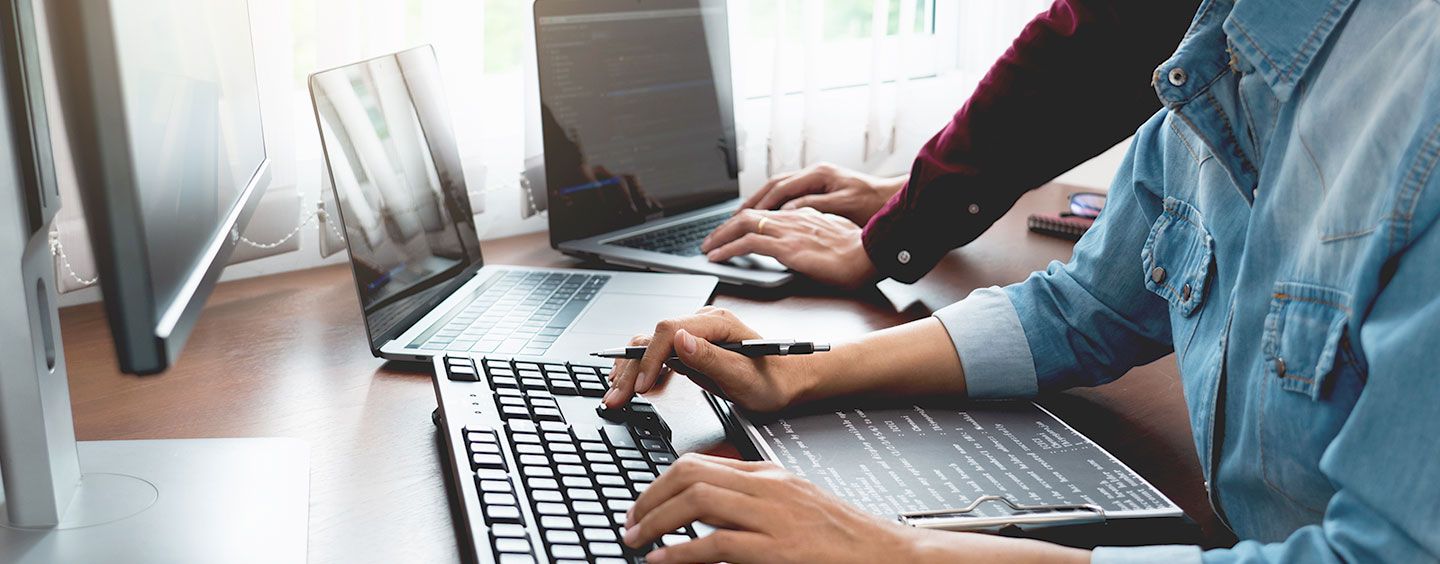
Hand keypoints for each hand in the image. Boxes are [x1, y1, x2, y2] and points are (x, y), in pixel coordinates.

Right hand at [602, 307, 813, 411]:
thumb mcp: (746, 376)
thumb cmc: (775, 379)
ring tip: (614, 395)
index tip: (642, 386)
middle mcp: (701, 323)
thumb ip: (711, 358)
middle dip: (631, 368)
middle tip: (616, 398)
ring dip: (629, 369)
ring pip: (648, 345)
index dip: (650, 358)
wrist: (788, 382)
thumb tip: (679, 340)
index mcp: (716, 323)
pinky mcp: (688, 349)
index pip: (668, 330)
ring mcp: (693, 335)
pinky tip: (626, 383)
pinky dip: (638, 369)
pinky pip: (656, 354)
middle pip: (652, 337)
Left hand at [623, 454, 1094, 563]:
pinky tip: (661, 563)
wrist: (887, 557)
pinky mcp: (775, 549)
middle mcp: (766, 488)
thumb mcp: (795, 507)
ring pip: (694, 502)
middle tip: (629, 526)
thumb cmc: (841, 540)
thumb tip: (709, 509)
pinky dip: (678, 553)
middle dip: (648, 500)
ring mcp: (771, 517)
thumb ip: (755, 501)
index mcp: (768, 476)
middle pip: (688, 476)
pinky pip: (712, 544)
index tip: (640, 506)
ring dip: (654, 524)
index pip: (698, 463)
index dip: (658, 483)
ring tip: (637, 543)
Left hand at [700, 208, 878, 287]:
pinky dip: (728, 248)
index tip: (731, 231)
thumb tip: (808, 244)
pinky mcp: (787, 247)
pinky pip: (748, 243)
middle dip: (725, 227)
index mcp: (803, 215)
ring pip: (743, 224)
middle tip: (710, 240)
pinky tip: (717, 257)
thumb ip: (816, 236)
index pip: (766, 213)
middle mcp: (792, 217)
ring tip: (707, 248)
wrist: (870, 254)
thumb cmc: (859, 251)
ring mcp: (788, 230)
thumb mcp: (834, 237)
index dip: (744, 221)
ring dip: (720, 236)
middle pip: (749, 214)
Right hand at [741, 163, 905, 224]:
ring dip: (760, 203)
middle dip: (752, 203)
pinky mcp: (821, 189)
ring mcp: (818, 180)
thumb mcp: (843, 206)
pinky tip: (767, 217)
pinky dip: (774, 205)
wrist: (895, 200)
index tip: (743, 218)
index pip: (779, 189)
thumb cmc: (874, 204)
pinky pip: (789, 195)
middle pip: (774, 185)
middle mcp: (815, 173)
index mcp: (819, 175)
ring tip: (743, 218)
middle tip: (733, 219)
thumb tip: (786, 210)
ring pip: (779, 189)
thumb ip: (813, 206)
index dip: (759, 205)